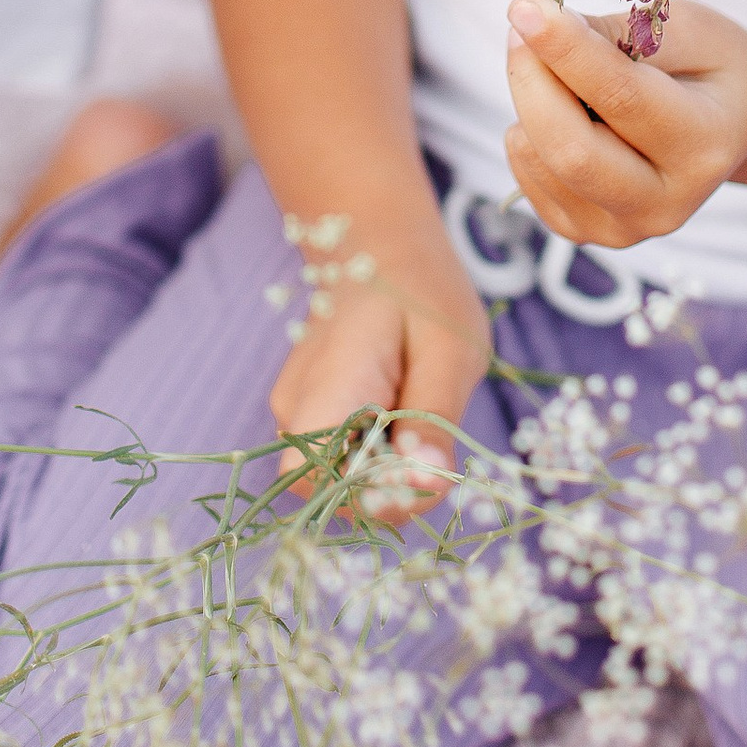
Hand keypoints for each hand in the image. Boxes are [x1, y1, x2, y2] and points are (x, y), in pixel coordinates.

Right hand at [269, 211, 493, 520]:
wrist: (378, 248)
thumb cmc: (420, 290)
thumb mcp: (449, 348)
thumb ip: (433, 418)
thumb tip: (430, 486)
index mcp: (326, 390)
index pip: (320, 485)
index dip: (376, 498)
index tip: (425, 465)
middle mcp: (296, 413)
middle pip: (337, 494)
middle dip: (394, 483)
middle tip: (432, 427)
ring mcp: (298, 418)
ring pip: (345, 481)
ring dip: (391, 465)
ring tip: (417, 404)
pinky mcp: (312, 421)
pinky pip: (347, 460)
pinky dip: (383, 449)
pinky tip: (401, 406)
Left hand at [503, 0, 746, 248]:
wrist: (730, 125)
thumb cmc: (709, 67)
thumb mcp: (687, 30)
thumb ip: (620, 32)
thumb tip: (542, 29)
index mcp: (704, 145)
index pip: (622, 98)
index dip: (566, 50)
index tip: (525, 7)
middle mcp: (668, 203)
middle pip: (573, 151)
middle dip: (532, 79)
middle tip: (522, 23)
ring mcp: (625, 229)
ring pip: (543, 164)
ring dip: (527, 100)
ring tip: (550, 64)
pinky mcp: (587, 233)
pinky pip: (529, 180)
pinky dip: (527, 133)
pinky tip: (558, 110)